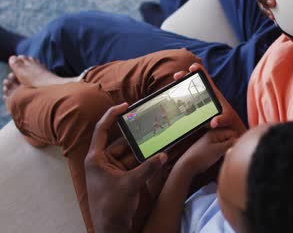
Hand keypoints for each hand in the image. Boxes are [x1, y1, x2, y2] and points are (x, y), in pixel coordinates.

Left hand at [85, 103, 167, 232]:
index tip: (125, 105)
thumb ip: (148, 168)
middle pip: (120, 142)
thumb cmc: (111, 207)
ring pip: (129, 154)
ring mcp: (111, 171)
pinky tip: (157, 157)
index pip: (102, 129)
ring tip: (158, 140)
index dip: (112, 115)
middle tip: (150, 124)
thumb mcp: (130, 184)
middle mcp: (102, 162)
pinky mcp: (120, 179)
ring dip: (143, 150)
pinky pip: (133, 165)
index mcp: (96, 159)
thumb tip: (164, 155)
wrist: (111, 230)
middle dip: (136, 136)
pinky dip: (144, 162)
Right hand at [173, 63, 246, 135]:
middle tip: (177, 76)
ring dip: (178, 86)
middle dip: (184, 76)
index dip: (199, 69)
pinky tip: (170, 99)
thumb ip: (221, 120)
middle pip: (192, 81)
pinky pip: (184, 101)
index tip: (192, 68)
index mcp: (212, 92)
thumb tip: (213, 123)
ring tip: (171, 86)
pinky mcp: (194, 108)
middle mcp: (204, 94)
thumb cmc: (228, 120)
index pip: (205, 77)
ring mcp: (198, 101)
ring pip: (186, 90)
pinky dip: (178, 98)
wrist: (228, 126)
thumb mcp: (226, 119)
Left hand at [178, 128, 236, 175]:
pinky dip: (223, 153)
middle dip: (232, 145)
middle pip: (230, 138)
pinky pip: (221, 149)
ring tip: (224, 156)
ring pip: (226, 145)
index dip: (236, 141)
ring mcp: (212, 142)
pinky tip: (221, 158)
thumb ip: (231, 143)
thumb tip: (241, 141)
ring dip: (227, 150)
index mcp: (215, 132)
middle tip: (230, 153)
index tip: (235, 148)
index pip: (232, 133)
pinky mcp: (210, 149)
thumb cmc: (202, 156)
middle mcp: (214, 135)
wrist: (188, 165)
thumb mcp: (218, 149)